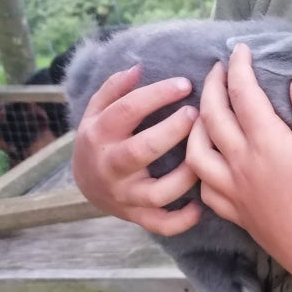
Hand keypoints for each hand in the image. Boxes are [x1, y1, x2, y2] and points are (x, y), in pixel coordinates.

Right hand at [71, 66, 201, 234]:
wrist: (86, 186)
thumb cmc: (101, 140)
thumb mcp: (98, 112)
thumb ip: (115, 89)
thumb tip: (138, 67)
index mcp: (100, 134)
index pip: (127, 110)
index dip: (158, 95)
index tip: (186, 84)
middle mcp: (111, 167)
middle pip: (141, 151)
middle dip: (172, 132)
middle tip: (198, 114)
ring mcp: (125, 195)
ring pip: (157, 192)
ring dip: (185, 176)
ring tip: (205, 156)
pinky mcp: (137, 217)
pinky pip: (162, 224)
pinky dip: (182, 219)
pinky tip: (200, 204)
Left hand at [186, 44, 291, 291]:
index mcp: (267, 145)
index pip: (243, 94)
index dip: (239, 67)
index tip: (240, 50)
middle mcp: (241, 165)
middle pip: (212, 116)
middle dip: (212, 86)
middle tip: (219, 69)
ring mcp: (234, 190)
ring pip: (196, 151)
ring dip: (195, 124)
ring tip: (205, 111)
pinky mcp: (236, 212)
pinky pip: (204, 186)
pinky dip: (200, 166)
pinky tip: (210, 159)